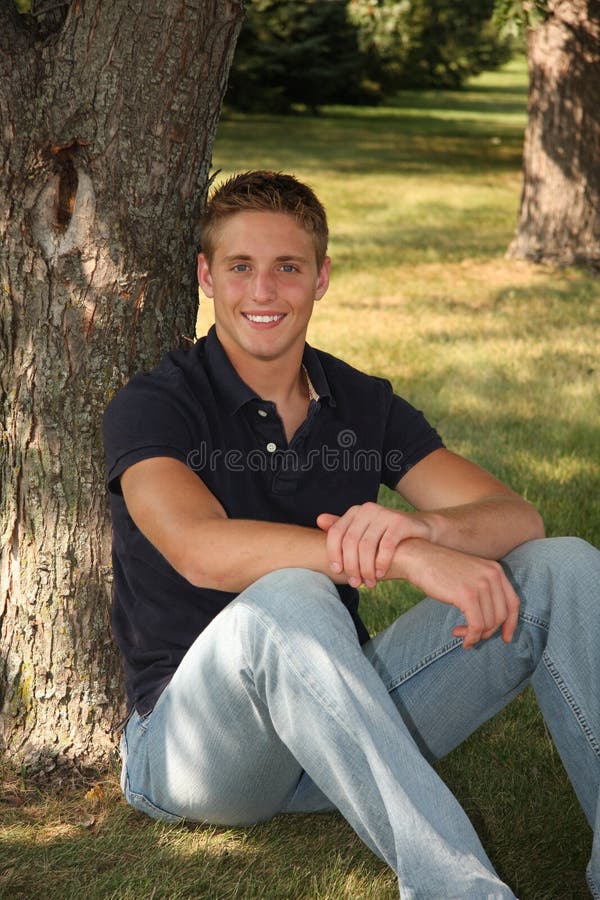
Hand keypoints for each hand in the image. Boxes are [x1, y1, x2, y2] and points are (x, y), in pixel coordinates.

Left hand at [317, 503, 431, 587]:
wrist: (419, 533)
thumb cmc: (385, 538)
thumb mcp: (363, 533)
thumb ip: (343, 529)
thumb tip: (319, 520)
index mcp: (355, 512)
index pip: (336, 533)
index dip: (334, 554)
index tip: (337, 571)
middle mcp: (368, 509)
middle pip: (350, 542)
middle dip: (351, 565)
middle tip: (355, 582)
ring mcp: (385, 514)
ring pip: (367, 546)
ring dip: (366, 568)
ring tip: (368, 582)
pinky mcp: (400, 522)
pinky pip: (386, 546)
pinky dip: (381, 563)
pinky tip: (381, 574)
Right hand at [401, 540, 520, 648]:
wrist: (418, 557)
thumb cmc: (440, 569)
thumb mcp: (470, 574)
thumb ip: (484, 590)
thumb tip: (493, 622)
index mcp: (495, 570)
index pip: (513, 602)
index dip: (511, 623)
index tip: (506, 637)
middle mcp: (492, 576)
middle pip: (501, 616)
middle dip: (488, 631)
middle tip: (471, 635)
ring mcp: (481, 585)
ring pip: (489, 623)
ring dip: (475, 634)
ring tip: (459, 633)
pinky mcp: (467, 595)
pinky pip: (477, 626)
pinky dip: (470, 636)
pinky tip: (460, 636)